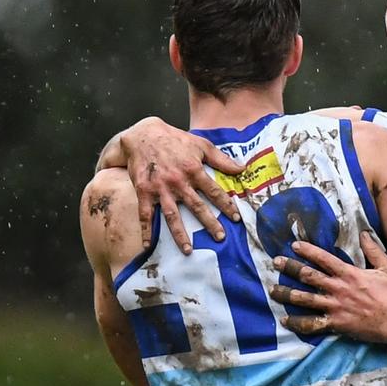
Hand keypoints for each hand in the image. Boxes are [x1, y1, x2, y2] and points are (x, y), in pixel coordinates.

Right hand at [122, 117, 243, 251]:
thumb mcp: (201, 145)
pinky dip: (145, 231)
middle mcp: (178, 181)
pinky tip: (147, 246)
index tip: (236, 218)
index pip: (214, 191)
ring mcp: (160, 188)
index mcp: (193, 169)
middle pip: (196, 206)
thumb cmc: (175, 140)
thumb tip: (243, 168)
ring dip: (179, 234)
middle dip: (209, 223)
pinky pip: (144, 214)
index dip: (226, 205)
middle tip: (220, 238)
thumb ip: (222, 159)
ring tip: (187, 250)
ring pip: (172, 215)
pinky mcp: (144, 192)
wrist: (143, 135)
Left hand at [270, 232, 386, 343]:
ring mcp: (335, 307)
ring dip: (287, 294)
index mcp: (349, 273)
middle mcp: (338, 289)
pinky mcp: (336, 324)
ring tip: (272, 290)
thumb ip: (373, 250)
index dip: (307, 251)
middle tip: (276, 262)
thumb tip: (364, 232)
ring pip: (305, 299)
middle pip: (308, 276)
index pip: (323, 258)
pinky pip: (312, 324)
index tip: (294, 245)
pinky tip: (285, 321)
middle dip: (290, 268)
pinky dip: (297, 323)